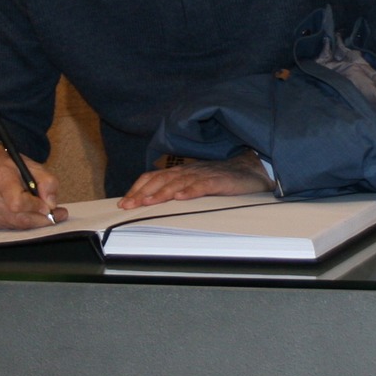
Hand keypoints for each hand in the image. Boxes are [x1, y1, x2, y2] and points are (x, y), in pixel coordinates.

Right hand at [0, 143, 62, 229]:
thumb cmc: (9, 165)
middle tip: (58, 215)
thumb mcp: (32, 165)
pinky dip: (19, 223)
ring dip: (32, 221)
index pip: (17, 202)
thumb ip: (47, 182)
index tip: (49, 207)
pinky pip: (7, 227)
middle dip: (42, 219)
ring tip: (43, 212)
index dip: (35, 207)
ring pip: (15, 225)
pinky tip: (24, 213)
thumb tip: (51, 205)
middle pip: (19, 218)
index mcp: (0, 176)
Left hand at [120, 153, 272, 208]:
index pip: (154, 177)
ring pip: (178, 183)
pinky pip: (202, 185)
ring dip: (161, 193)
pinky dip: (190, 191)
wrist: (252, 170)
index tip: (124, 202)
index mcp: (181, 171)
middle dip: (142, 193)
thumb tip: (155, 203)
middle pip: (161, 180)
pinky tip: (180, 198)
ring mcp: (203, 175)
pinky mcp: (219, 181)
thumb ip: (178, 189)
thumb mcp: (196, 183)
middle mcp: (189, 171)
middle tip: (128, 205)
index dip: (138, 188)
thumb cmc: (222, 179)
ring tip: (147, 202)